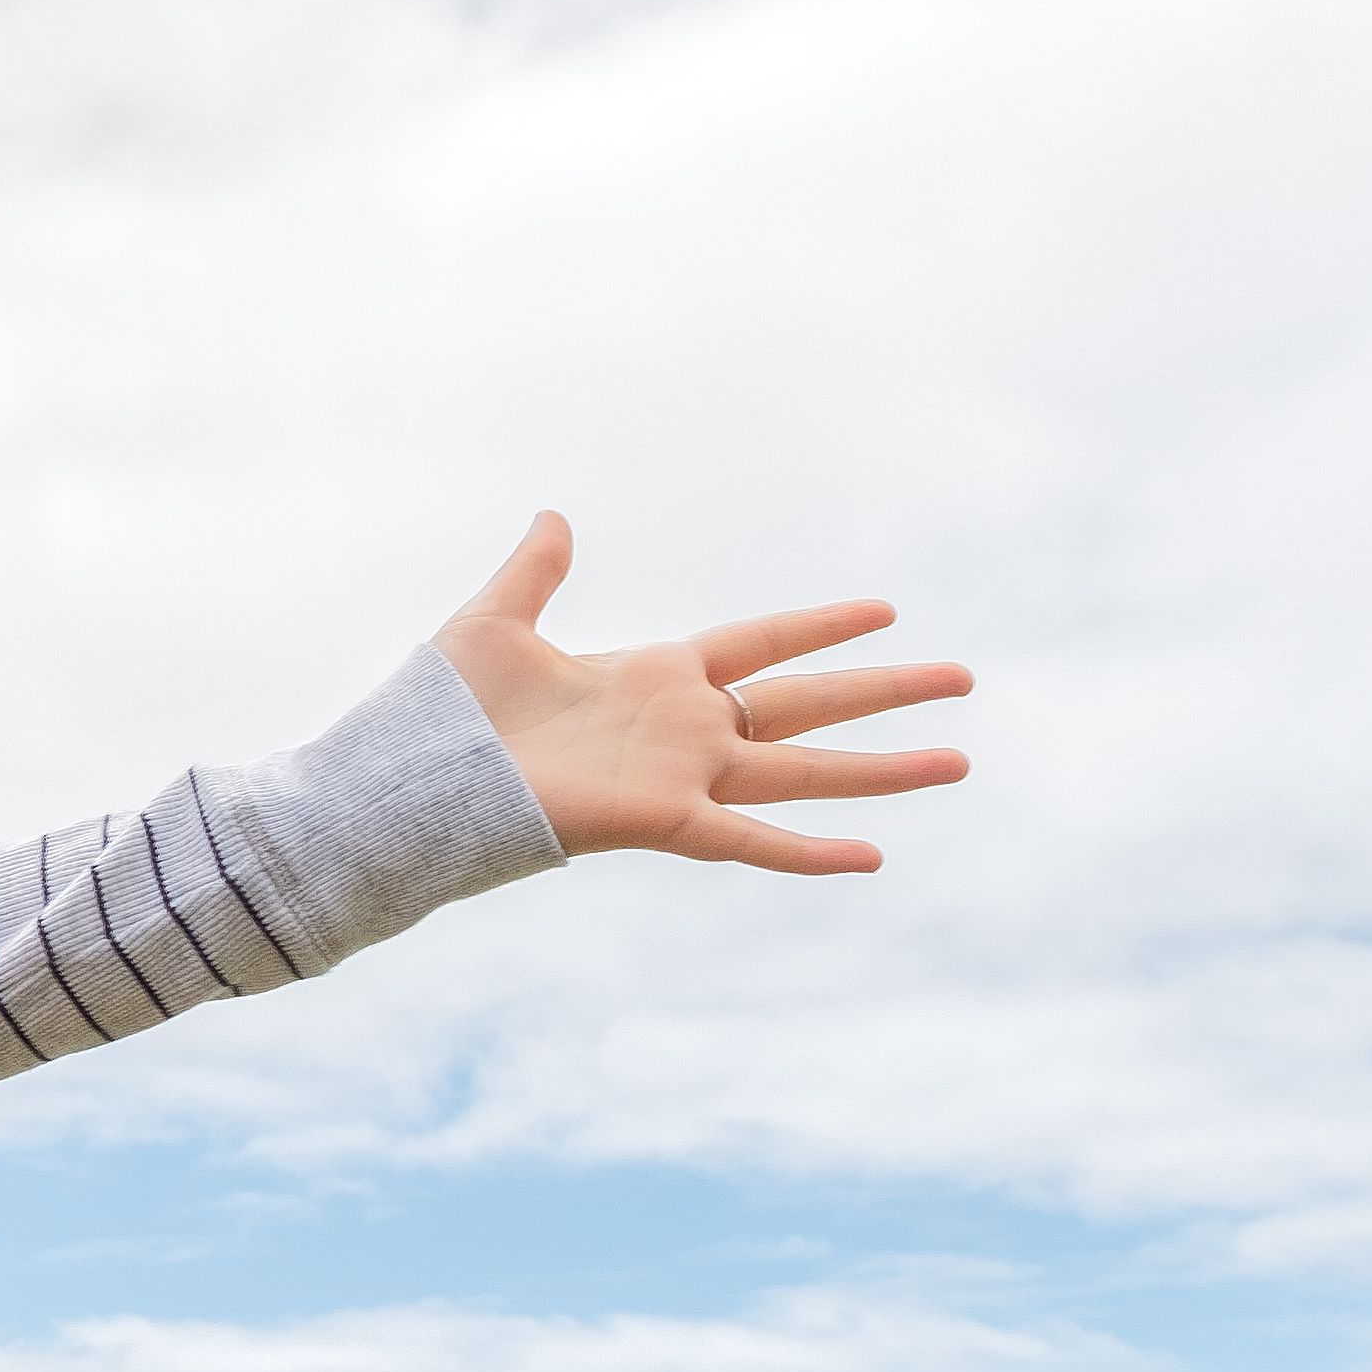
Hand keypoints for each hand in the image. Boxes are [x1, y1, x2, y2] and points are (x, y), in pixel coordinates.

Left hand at [435, 514, 974, 874]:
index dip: (819, 626)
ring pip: (804, 770)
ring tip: (959, 762)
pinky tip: (872, 855)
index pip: (761, 643)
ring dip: (881, 769)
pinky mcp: (664, 820)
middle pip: (809, 703)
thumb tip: (553, 515)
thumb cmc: (440, 711)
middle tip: (965, 679)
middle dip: (885, 692)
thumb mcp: (496, 621)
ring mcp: (681, 775)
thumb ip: (536, 572)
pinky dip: (809, 850)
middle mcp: (683, 727)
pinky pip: (752, 840)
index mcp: (654, 676)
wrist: (407, 777)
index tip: (885, 609)